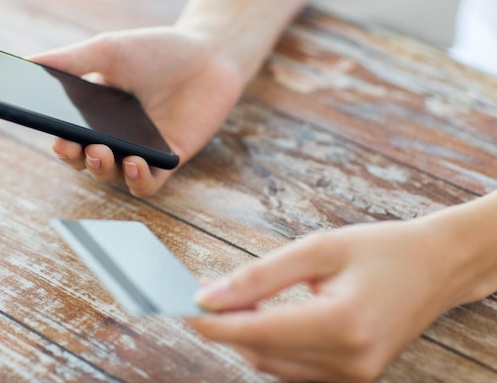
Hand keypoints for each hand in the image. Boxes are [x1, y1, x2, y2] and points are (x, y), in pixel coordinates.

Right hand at [30, 27, 242, 196]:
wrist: (209, 53)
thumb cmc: (155, 51)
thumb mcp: (108, 50)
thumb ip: (70, 61)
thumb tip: (26, 64)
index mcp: (93, 113)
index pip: (67, 136)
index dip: (58, 141)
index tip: (54, 135)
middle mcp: (113, 136)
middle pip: (84, 160)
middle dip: (75, 157)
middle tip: (73, 144)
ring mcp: (140, 151)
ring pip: (111, 175)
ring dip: (101, 169)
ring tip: (101, 151)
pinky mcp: (168, 161)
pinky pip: (147, 184)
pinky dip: (137, 180)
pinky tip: (135, 164)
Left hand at [188, 218, 472, 382]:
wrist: (435, 267)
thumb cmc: (379, 249)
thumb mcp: (318, 248)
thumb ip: (261, 275)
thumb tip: (210, 295)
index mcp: (342, 323)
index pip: (260, 332)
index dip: (215, 323)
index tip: (182, 309)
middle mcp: (349, 360)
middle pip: (262, 353)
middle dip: (225, 327)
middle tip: (202, 297)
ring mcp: (353, 375)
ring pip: (274, 366)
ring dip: (246, 338)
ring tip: (230, 305)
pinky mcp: (353, 376)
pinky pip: (295, 370)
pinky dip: (271, 347)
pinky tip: (262, 320)